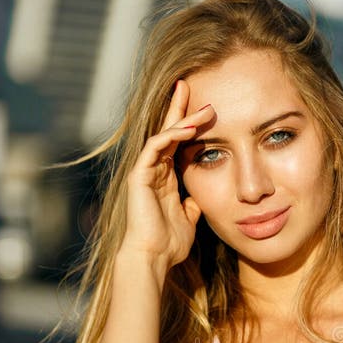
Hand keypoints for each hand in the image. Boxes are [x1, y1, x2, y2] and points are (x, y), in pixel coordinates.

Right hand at [121, 80, 213, 269]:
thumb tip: (199, 200)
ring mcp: (144, 172)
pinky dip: (172, 136)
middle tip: (189, 85)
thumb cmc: (168, 243)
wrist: (153, 257)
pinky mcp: (139, 176)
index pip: (176, 144)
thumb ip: (192, 205)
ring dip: (182, 120)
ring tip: (203, 108)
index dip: (187, 125)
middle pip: (166, 131)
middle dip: (178, 108)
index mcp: (165, 179)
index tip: (203, 108)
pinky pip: (155, 147)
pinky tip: (189, 129)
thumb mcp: (189, 219)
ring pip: (162, 136)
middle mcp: (153, 171)